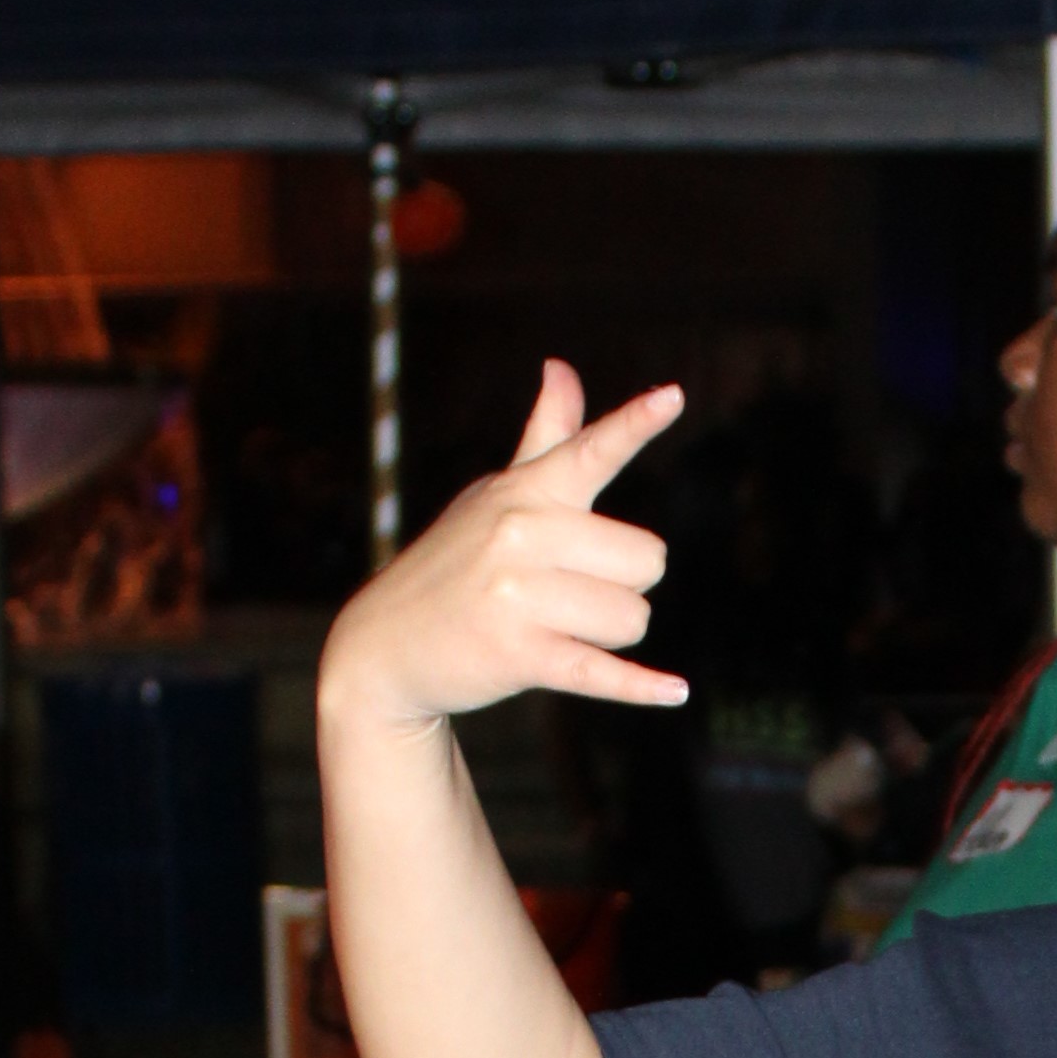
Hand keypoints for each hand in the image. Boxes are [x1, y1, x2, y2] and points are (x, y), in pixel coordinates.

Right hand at [318, 361, 686, 734]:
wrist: (382, 647)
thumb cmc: (457, 561)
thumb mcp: (496, 495)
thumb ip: (546, 437)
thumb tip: (562, 366)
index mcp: (526, 493)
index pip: (590, 452)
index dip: (634, 423)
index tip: (673, 395)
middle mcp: (521, 537)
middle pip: (648, 560)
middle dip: (623, 582)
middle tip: (570, 589)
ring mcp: (518, 598)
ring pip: (633, 617)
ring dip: (610, 632)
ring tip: (556, 626)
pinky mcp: (519, 656)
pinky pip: (603, 670)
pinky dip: (641, 686)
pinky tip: (674, 691)